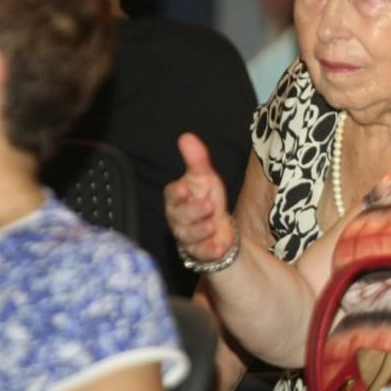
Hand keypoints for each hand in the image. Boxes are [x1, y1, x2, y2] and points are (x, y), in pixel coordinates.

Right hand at [165, 133, 235, 261]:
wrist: (215, 227)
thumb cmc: (204, 197)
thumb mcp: (204, 177)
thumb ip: (196, 159)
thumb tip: (186, 137)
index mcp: (178, 198)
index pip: (172, 195)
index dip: (177, 193)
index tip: (186, 189)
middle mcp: (178, 218)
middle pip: (180, 216)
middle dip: (193, 211)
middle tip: (208, 206)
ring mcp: (187, 236)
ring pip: (188, 235)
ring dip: (200, 230)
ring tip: (212, 225)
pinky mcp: (199, 252)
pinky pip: (201, 254)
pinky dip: (209, 251)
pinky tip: (218, 247)